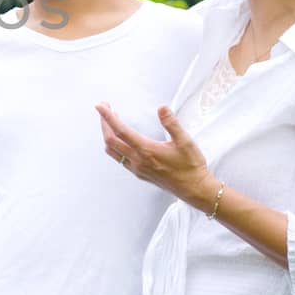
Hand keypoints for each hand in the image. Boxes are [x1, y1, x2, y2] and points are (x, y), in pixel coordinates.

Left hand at [96, 103, 217, 209]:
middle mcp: (138, 161)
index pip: (121, 131)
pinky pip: (120, 159)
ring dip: (108, 135)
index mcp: (147, 151)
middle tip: (104, 108)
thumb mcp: (185, 142)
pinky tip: (122, 140)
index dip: (108, 117)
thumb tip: (161, 107)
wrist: (194, 189)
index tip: (100, 105)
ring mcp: (137, 169)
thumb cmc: (191, 165)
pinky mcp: (140, 174)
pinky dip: (115, 146)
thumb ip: (172, 124)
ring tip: (111, 122)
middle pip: (111, 140)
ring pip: (113, 151)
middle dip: (104, 123)